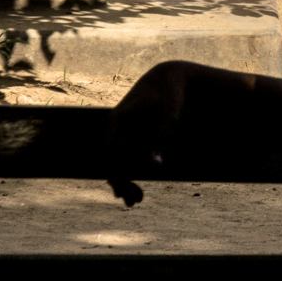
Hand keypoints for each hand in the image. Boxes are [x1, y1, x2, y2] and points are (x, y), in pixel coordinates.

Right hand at [104, 61, 191, 205]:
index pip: (114, 157)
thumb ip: (161, 139)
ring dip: (121, 178)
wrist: (167, 77)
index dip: (121, 178)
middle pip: (110, 161)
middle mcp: (114, 124)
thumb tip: (154, 168)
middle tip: (134, 203)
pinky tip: (133, 181)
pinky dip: (123, 167)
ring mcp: (117, 126)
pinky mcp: (123, 128)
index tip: (131, 195)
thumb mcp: (170, 116)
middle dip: (120, 183)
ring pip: (112, 158)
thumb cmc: (171, 96)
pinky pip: (117, 152)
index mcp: (122, 121)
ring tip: (134, 199)